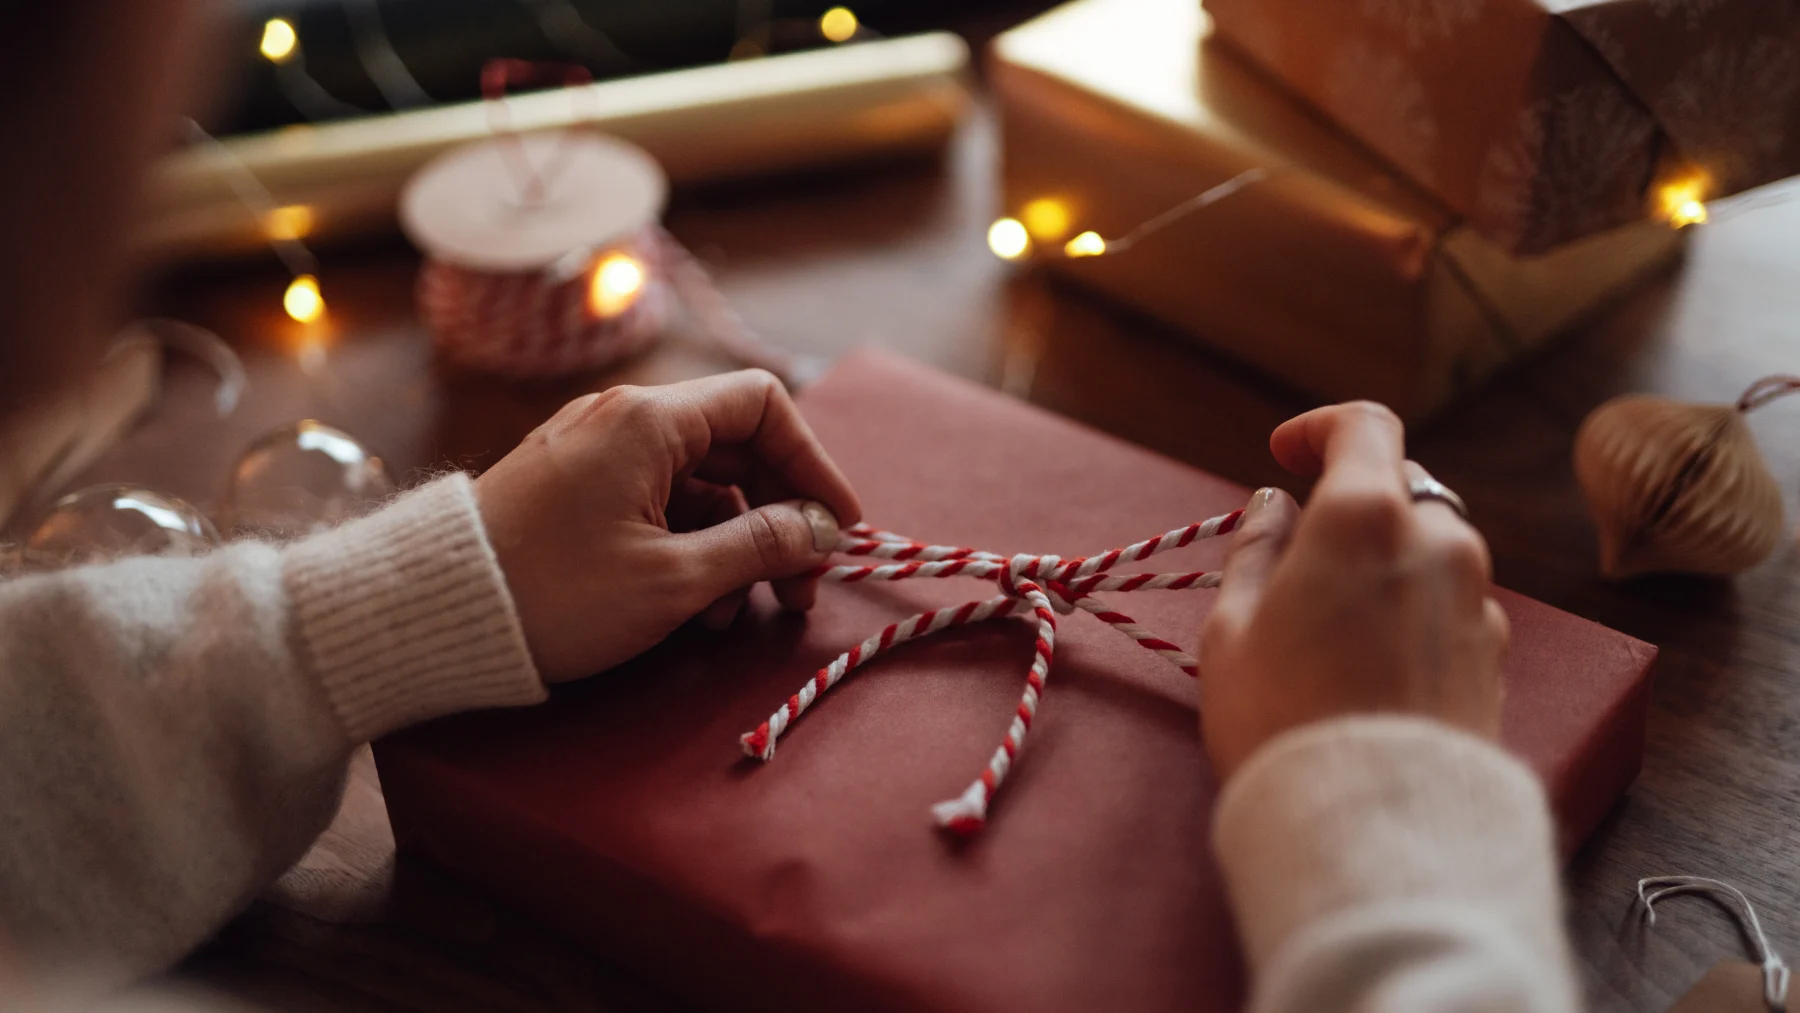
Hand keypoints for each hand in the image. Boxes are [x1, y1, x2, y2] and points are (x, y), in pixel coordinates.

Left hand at [475, 370, 861, 682]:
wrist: (433, 613)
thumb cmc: (552, 591)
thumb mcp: (672, 579)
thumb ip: (759, 546)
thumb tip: (820, 530)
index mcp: (650, 419)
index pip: (765, 404)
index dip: (814, 464)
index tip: (837, 528)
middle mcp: (623, 419)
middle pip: (736, 448)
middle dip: (778, 518)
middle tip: (798, 589)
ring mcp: (595, 452)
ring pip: (698, 484)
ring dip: (733, 545)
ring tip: (734, 614)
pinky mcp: (574, 490)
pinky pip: (655, 504)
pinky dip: (687, 548)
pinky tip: (690, 608)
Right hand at [1198, 402, 1507, 778]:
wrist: (1371, 821)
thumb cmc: (1281, 718)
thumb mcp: (1232, 628)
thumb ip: (1256, 549)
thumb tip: (1274, 506)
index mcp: (1367, 515)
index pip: (1363, 425)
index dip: (1319, 429)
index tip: (1284, 455)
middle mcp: (1439, 541)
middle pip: (1400, 491)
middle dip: (1350, 510)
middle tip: (1296, 562)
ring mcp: (1477, 600)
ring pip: (1430, 552)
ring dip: (1385, 566)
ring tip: (1330, 629)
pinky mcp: (1495, 657)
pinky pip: (1449, 609)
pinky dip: (1412, 615)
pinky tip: (1370, 670)